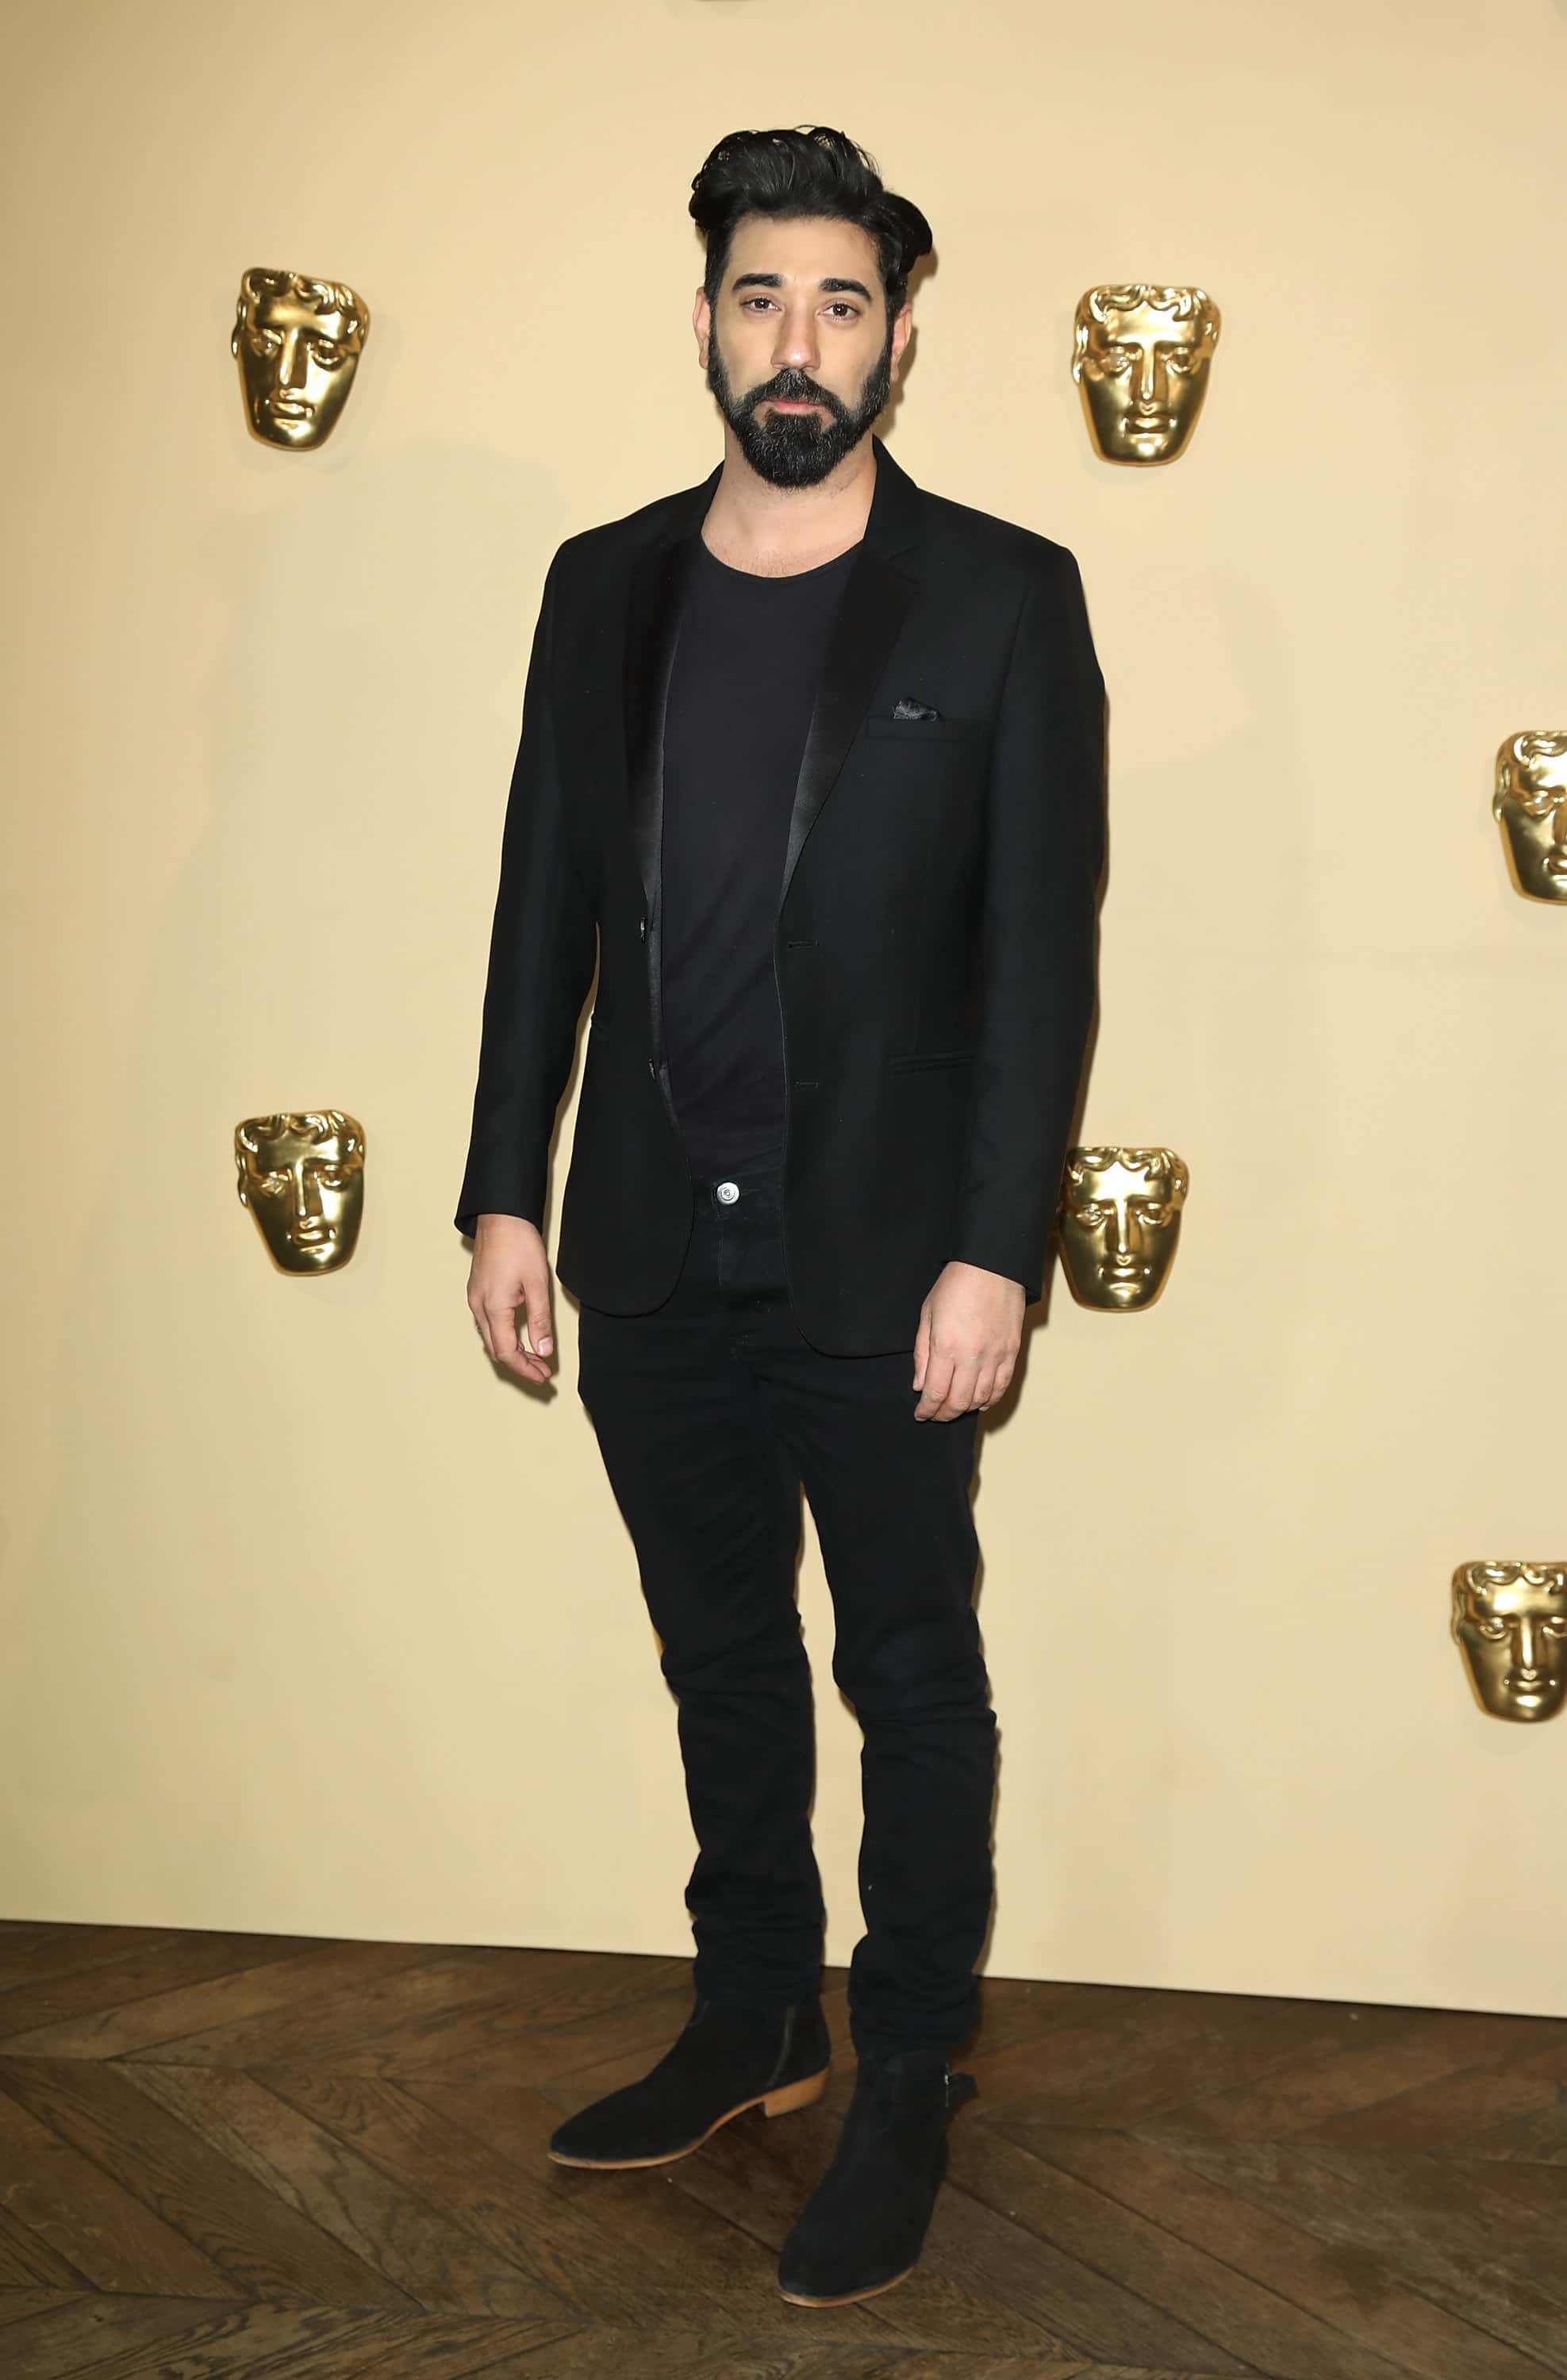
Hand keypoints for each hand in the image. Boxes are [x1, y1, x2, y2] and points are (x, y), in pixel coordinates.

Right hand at [468, 1214, 555, 1383]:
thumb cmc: (519, 1245)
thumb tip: (543, 1350)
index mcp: (493, 1308)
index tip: (543, 1376)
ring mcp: (475, 1300)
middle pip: (496, 1350)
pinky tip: (519, 1337)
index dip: (525, 1369)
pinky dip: (504, 1337)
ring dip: (512, 1352)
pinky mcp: (477, 1292)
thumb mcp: (537, 1284)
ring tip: (535, 1358)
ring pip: (491, 1338)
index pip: (507, 1352)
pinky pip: (488, 1325)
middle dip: (520, 1364)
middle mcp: (479, 1307)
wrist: (501, 1217)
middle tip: (542, 1372)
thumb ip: (540, 1320)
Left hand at [912, 1261, 1023, 1420]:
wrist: (993, 1266)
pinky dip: (989, 1400)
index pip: (936, 1393)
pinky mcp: (1012, 1353)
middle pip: (958, 1402)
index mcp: (947, 1347)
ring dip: (965, 1408)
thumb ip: (922, 1353)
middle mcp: (972, 1357)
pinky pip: (1002, 1387)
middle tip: (935, 1414)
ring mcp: (995, 1356)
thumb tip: (919, 1385)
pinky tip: (979, 1401)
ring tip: (954, 1406)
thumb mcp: (927, 1314)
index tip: (921, 1414)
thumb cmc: (956, 1284)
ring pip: (981, 1399)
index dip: (927, 1410)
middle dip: (943, 1414)